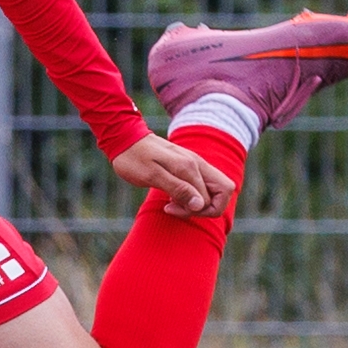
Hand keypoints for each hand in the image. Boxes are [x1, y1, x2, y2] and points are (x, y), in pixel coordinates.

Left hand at [111, 133, 235, 218]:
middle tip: (175, 207)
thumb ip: (178, 188)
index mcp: (191, 167)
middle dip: (204, 208)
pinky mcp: (187, 166)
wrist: (123, 137)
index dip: (197, 210)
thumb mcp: (151, 176)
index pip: (214, 198)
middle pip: (224, 192)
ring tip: (171, 202)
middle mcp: (198, 164)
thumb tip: (201, 204)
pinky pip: (201, 185)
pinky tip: (170, 195)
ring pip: (214, 189)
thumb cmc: (133, 158)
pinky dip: (190, 195)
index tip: (171, 208)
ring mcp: (194, 164)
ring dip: (196, 202)